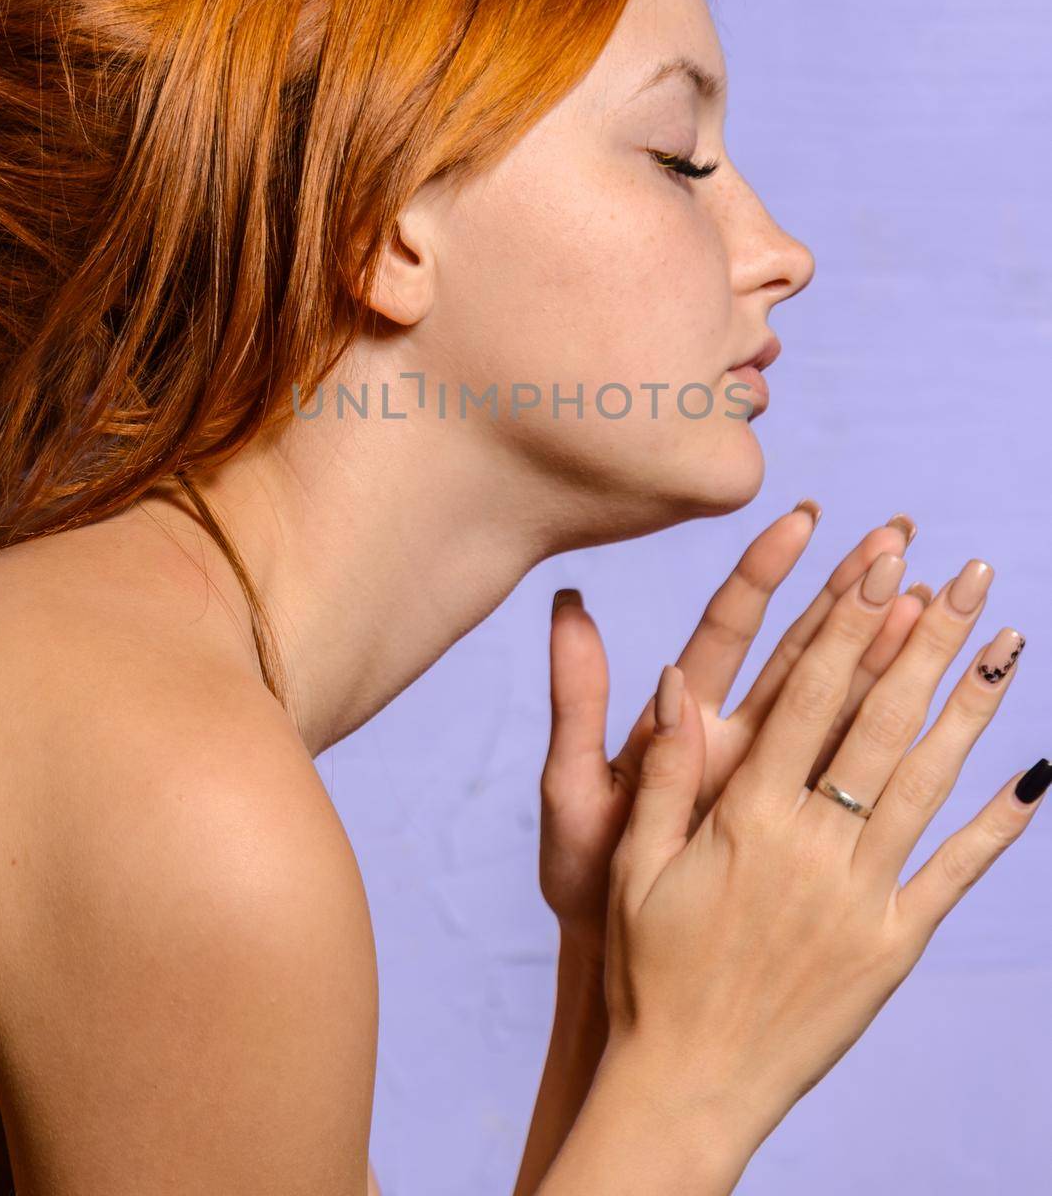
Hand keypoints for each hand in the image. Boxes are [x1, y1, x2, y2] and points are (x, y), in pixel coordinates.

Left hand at [538, 506, 928, 966]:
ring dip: (885, 645)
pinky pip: (857, 769)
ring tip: (931, 593)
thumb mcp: (571, 787)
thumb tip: (568, 601)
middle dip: (849, 589)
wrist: (620, 964)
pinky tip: (943, 699)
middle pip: (801, 647)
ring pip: (840, 698)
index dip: (764, 572)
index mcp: (684, 719)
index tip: (802, 518)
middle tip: (900, 533)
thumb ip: (578, 697)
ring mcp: (776, 778)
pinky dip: (896, 731)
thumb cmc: (584, 876)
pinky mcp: (801, 822)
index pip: (731, 626)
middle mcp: (737, 736)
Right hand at [603, 549, 1039, 1162]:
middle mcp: (813, 846)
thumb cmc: (646, 965)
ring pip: (926, 782)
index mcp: (745, 816)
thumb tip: (677, 674)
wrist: (688, 1083)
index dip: (848, 623)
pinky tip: (1035, 777)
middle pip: (880, 721)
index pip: (808, 696)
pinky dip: (997, 827)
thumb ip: (666, 769)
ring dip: (971, 707)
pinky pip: (954, 876)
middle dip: (925, 639)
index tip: (882, 564)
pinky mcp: (893, 946)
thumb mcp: (634, 860)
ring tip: (1007, 641)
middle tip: (965, 574)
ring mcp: (861, 896)